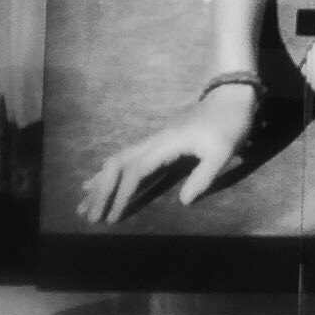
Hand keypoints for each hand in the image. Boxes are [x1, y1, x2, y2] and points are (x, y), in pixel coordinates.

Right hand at [77, 85, 259, 225]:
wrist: (232, 96)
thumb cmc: (230, 124)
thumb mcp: (224, 152)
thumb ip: (204, 176)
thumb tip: (183, 201)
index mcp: (166, 144)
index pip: (135, 172)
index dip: (121, 195)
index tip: (111, 218)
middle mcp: (154, 141)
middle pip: (117, 165)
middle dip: (100, 191)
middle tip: (87, 216)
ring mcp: (154, 140)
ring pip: (118, 160)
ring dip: (100, 182)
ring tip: (82, 203)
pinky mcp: (158, 142)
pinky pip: (126, 158)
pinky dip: (109, 173)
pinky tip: (97, 180)